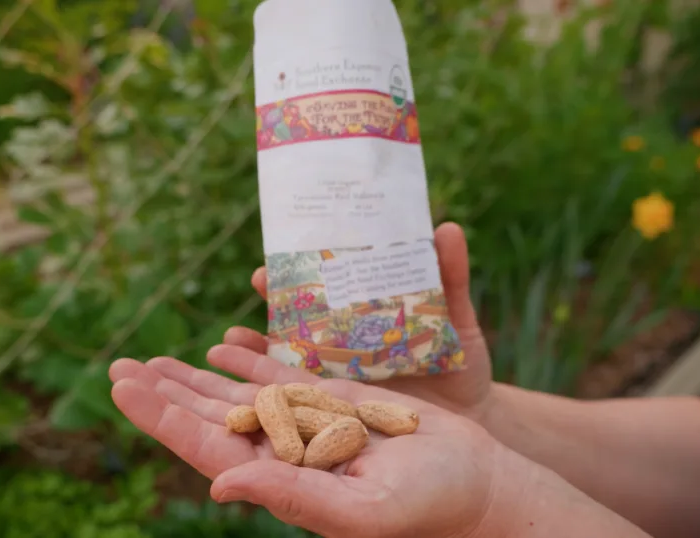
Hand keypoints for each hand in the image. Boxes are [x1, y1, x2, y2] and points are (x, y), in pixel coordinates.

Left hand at [108, 355, 521, 537]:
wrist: (476, 483)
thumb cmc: (427, 505)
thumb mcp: (361, 511)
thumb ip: (292, 498)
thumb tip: (218, 483)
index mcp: (283, 480)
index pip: (207, 445)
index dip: (162, 418)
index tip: (123, 388)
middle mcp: (285, 451)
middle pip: (210, 416)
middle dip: (164, 392)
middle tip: (118, 366)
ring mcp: (307, 423)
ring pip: (237, 395)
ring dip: (193, 377)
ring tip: (151, 359)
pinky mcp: (335, 399)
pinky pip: (281, 375)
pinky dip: (248, 361)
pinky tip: (220, 346)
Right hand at [217, 222, 493, 421]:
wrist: (474, 420)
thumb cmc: (463, 366)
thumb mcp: (459, 322)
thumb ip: (451, 281)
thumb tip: (446, 228)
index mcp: (364, 311)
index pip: (322, 283)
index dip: (296, 271)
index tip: (276, 262)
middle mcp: (342, 339)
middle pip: (293, 315)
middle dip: (268, 300)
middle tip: (254, 285)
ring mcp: (336, 375)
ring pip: (282, 358)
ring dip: (250, 349)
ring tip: (226, 343)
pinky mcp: (336, 410)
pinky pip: (295, 401)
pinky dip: (266, 394)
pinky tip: (243, 394)